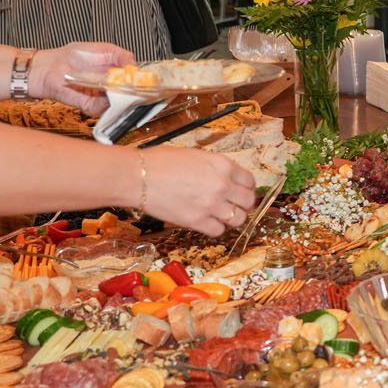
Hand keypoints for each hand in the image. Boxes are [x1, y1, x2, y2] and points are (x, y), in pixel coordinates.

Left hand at [30, 42, 135, 115]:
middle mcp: (113, 87)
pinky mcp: (93, 107)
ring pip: (122, 104)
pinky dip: (111, 105)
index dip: (145, 81)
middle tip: (143, 87)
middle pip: (133, 94)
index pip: (137, 80)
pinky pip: (107, 110)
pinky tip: (111, 95)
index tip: (151, 80)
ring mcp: (104, 98)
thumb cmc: (73, 56)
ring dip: (126, 99)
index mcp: (117, 72)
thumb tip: (136, 67)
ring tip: (126, 90)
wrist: (51, 68)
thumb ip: (122, 55)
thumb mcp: (104, 49)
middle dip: (139, 92)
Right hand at [138, 146, 257, 236]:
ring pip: (239, 219)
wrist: (137, 176)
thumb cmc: (160, 163)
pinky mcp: (197, 221)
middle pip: (248, 201)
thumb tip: (227, 177)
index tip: (240, 192)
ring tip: (222, 216)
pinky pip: (219, 231)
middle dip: (243, 204)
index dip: (246, 188)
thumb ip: (216, 167)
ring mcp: (211, 204)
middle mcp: (222, 185)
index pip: (250, 181)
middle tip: (234, 205)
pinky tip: (208, 222)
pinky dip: (215, 228)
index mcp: (223, 165)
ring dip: (233, 218)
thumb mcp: (196, 156)